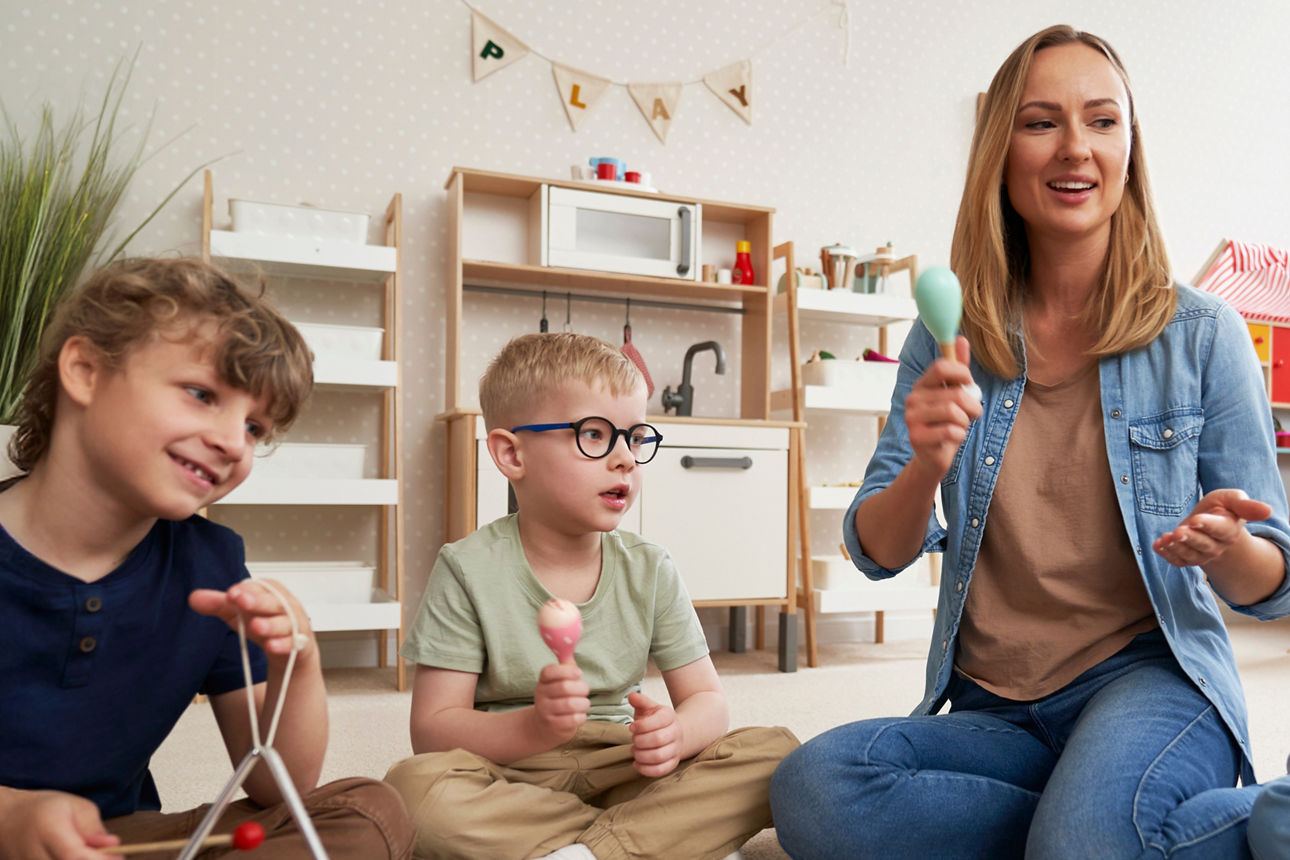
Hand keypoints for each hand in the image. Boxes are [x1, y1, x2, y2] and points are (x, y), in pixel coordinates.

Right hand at [0, 788, 118, 859]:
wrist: (7, 819)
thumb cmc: (43, 809)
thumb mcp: (75, 807)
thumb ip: (94, 827)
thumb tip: (113, 844)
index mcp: (49, 831)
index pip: (76, 856)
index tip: (118, 856)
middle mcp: (35, 855)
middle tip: (108, 855)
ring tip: (86, 852)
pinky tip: (71, 857)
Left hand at [188, 579, 315, 660]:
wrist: (290, 649)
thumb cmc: (264, 622)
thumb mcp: (238, 614)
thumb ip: (218, 605)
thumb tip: (193, 598)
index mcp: (271, 592)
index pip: (260, 587)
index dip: (247, 590)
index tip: (231, 594)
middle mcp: (285, 605)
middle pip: (274, 601)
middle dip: (258, 601)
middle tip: (241, 601)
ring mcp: (294, 624)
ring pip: (284, 623)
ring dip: (270, 625)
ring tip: (255, 626)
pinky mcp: (300, 644)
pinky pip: (293, 643)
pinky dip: (283, 645)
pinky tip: (272, 646)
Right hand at [531, 663, 589, 746]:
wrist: (544, 726)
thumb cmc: (558, 698)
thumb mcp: (559, 682)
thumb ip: (567, 667)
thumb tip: (570, 646)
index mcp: (543, 681)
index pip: (549, 671)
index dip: (566, 671)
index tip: (579, 673)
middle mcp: (540, 695)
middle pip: (564, 687)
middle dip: (581, 688)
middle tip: (585, 690)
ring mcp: (544, 711)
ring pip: (570, 704)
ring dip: (583, 703)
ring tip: (584, 704)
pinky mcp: (552, 726)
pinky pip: (572, 719)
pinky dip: (581, 716)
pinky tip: (580, 715)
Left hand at [627, 691, 681, 776]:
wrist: (673, 732)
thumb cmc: (655, 720)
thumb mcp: (649, 707)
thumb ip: (640, 701)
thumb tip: (632, 696)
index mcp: (669, 716)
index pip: (659, 720)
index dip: (642, 726)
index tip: (631, 727)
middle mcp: (676, 732)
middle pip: (658, 739)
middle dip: (640, 741)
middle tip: (633, 740)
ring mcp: (676, 749)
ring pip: (659, 756)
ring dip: (641, 755)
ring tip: (634, 751)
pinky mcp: (673, 763)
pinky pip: (661, 770)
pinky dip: (646, 769)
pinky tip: (637, 763)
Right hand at [904, 336, 981, 480]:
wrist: (933, 456)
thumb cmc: (946, 423)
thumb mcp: (955, 393)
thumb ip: (958, 368)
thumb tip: (960, 338)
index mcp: (922, 385)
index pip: (941, 367)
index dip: (962, 374)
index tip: (968, 384)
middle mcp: (913, 399)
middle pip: (955, 393)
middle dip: (972, 406)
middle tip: (971, 414)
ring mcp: (912, 418)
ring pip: (954, 413)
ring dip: (965, 422)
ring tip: (960, 426)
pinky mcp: (916, 437)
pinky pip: (951, 431)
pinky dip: (960, 436)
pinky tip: (953, 438)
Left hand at [1153, 489, 1271, 567]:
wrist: (1213, 524)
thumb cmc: (1222, 508)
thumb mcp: (1232, 499)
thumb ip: (1245, 504)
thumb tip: (1268, 510)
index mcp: (1229, 529)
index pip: (1219, 529)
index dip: (1207, 525)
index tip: (1195, 519)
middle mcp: (1217, 546)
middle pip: (1204, 545)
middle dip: (1190, 539)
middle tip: (1178, 531)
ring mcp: (1202, 554)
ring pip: (1190, 555)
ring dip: (1176, 548)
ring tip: (1164, 538)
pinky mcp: (1188, 558)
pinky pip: (1178, 561)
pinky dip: (1167, 555)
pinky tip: (1157, 545)